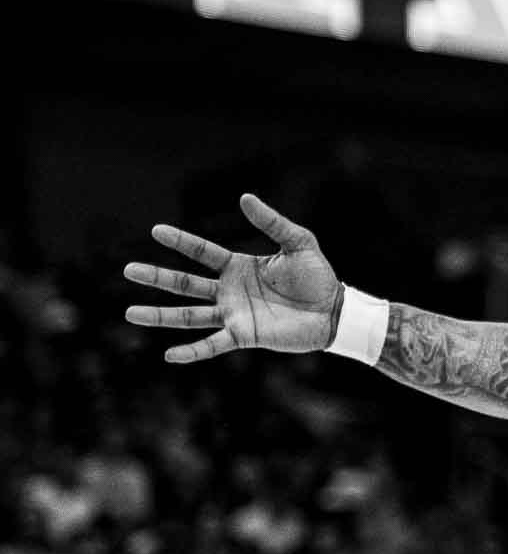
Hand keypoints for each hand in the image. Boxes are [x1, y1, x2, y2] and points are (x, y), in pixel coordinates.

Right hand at [124, 194, 340, 362]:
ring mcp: (233, 315)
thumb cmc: (318, 276)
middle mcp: (229, 291)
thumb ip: (271, 222)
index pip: (202, 252)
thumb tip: (244, 197)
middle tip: (128, 270)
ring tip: (129, 313)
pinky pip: (212, 345)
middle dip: (157, 277)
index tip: (156, 231)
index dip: (181, 242)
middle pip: (185, 284)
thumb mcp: (298, 243)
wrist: (334, 311)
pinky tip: (169, 355)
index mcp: (238, 267)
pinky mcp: (244, 336)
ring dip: (159, 315)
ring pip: (189, 316)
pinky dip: (192, 352)